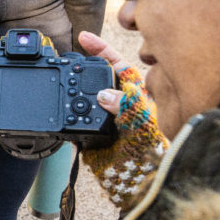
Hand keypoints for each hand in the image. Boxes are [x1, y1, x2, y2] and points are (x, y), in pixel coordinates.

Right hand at [77, 31, 168, 207]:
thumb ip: (126, 105)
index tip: (84, 37)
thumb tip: (103, 95)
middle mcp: (120, 103)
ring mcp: (104, 119)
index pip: (117, 64)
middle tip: (67, 62)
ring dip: (73, 94)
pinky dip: (68, 120)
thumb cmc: (156, 149)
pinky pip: (75, 122)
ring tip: (63, 89)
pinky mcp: (91, 136)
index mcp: (137, 93)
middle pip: (96, 78)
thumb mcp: (144, 120)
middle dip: (82, 68)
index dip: (100, 49)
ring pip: (84, 98)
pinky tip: (64, 116)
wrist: (144, 182)